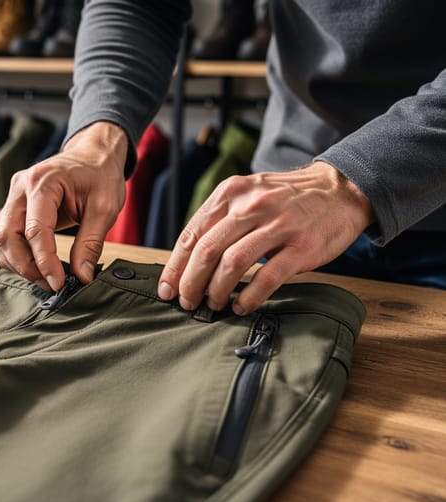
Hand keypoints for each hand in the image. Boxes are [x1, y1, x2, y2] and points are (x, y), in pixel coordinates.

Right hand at [0, 122, 127, 290]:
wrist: (93, 156)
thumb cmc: (100, 176)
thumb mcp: (105, 208)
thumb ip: (91, 243)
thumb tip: (81, 277)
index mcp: (43, 182)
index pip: (35, 230)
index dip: (44, 262)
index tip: (58, 283)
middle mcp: (21, 187)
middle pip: (7, 236)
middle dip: (26, 266)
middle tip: (50, 283)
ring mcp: (13, 196)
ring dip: (17, 262)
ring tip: (44, 276)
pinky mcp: (13, 206)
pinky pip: (2, 235)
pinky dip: (14, 254)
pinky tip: (35, 263)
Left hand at [158, 161, 373, 313]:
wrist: (340, 190)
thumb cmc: (286, 200)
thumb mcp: (247, 195)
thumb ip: (220, 220)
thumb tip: (188, 260)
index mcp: (231, 193)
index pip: (192, 233)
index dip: (175, 266)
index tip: (167, 289)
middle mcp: (251, 205)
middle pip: (207, 250)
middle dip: (191, 282)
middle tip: (187, 302)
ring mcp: (278, 225)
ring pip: (233, 263)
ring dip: (217, 290)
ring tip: (213, 304)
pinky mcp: (302, 246)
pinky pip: (268, 276)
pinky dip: (249, 296)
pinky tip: (241, 306)